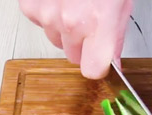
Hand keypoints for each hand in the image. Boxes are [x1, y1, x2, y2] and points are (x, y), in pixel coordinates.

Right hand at [18, 0, 132, 78]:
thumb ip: (114, 37)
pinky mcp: (29, 4)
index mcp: (98, 25)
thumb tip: (112, 61)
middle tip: (90, 22)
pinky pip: (39, 21)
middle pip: (73, 56)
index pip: (92, 69)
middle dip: (82, 45)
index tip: (100, 60)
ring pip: (55, 39)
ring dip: (64, 28)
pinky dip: (48, 12)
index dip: (97, 66)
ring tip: (75, 4)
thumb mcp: (122, 6)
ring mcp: (47, 13)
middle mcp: (70, 23)